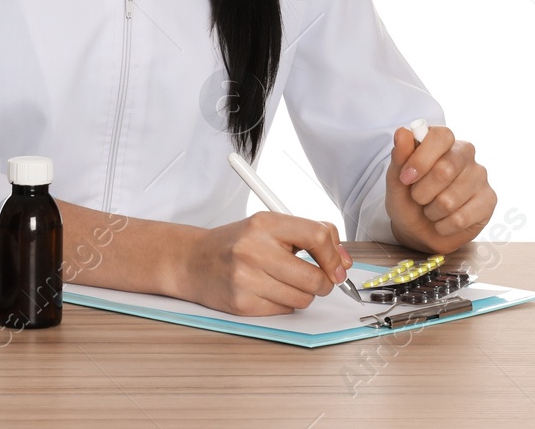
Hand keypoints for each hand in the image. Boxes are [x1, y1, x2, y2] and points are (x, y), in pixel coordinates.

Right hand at [171, 212, 352, 316]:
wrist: (192, 261)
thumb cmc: (235, 243)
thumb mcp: (268, 226)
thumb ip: (307, 234)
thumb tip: (342, 260)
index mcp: (264, 223)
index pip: (316, 235)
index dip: (334, 255)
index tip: (338, 266)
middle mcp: (253, 249)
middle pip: (314, 277)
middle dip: (323, 283)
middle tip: (315, 279)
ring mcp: (246, 279)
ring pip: (302, 299)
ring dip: (302, 294)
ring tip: (284, 282)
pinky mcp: (242, 304)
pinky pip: (284, 311)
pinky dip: (283, 304)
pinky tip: (267, 291)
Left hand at [384, 125, 495, 253]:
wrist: (418, 230)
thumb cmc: (408, 199)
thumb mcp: (396, 179)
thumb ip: (399, 156)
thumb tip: (402, 132)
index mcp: (443, 141)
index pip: (441, 137)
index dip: (421, 159)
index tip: (405, 178)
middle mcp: (465, 154)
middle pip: (445, 170)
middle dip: (421, 192)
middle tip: (417, 198)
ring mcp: (480, 176)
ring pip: (450, 200)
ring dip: (431, 211)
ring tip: (431, 209)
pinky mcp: (489, 200)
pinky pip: (460, 219)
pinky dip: (443, 225)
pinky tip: (443, 221)